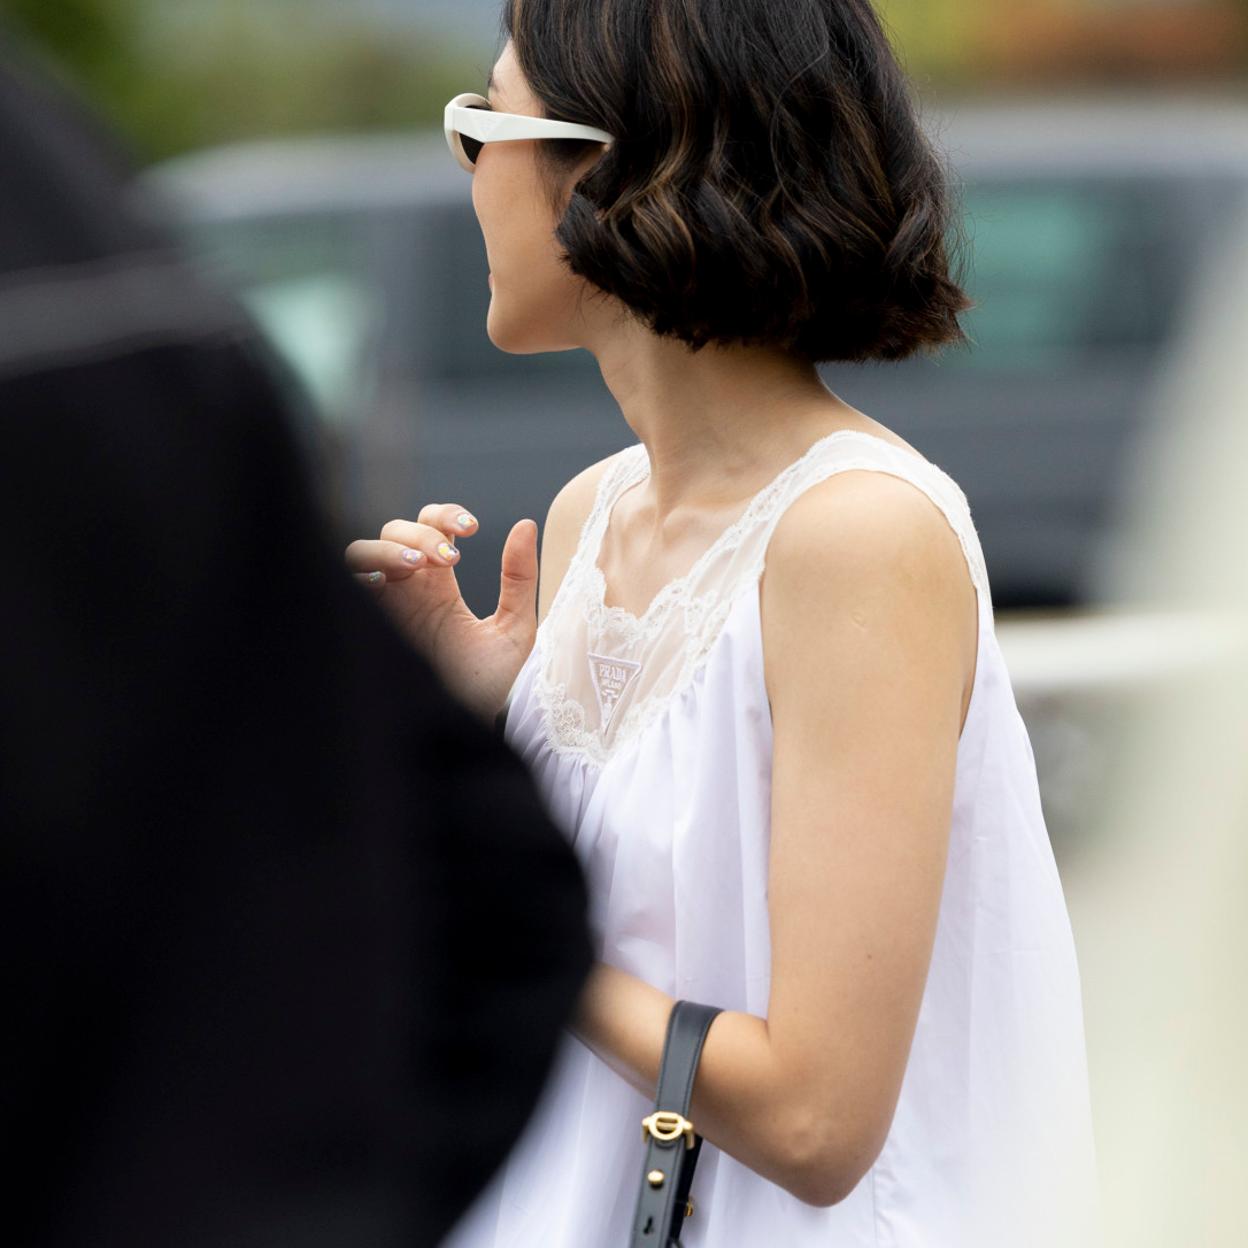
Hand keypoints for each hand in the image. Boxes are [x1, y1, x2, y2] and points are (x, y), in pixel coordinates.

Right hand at [345, 505, 538, 723]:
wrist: (487, 724)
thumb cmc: (501, 683)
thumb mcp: (515, 624)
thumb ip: (518, 575)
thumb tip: (525, 524)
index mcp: (440, 586)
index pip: (430, 526)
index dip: (444, 515)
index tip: (472, 527)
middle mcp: (409, 591)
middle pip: (395, 531)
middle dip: (421, 533)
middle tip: (451, 559)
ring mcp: (387, 608)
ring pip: (365, 550)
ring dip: (389, 547)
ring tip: (418, 564)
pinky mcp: (374, 627)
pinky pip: (349, 584)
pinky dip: (361, 571)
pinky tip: (383, 580)